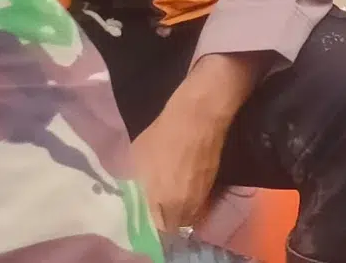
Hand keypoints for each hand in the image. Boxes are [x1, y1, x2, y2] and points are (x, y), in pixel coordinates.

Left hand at [132, 54, 260, 232]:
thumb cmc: (162, 136)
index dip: (146, 224)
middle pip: (172, 226)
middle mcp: (183, 207)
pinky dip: (188, 200)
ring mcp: (199, 197)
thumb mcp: (136, 159)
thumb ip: (136, 183)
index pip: (154, 228)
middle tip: (152, 207)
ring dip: (177, 212)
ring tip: (167, 198)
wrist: (198, 117)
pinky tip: (180, 186)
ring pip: (187, 216)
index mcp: (161, 202)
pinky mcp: (211, 186)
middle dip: (162, 220)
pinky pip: (197, 203)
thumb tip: (134, 194)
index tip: (139, 215)